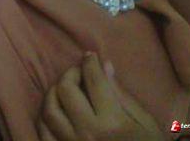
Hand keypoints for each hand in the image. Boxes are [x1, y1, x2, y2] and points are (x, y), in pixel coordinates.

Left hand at [36, 52, 164, 140]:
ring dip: (54, 93)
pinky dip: (45, 116)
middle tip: (79, 71)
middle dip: (71, 74)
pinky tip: (57, 109)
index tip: (90, 56)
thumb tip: (104, 66)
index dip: (90, 63)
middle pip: (65, 91)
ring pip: (49, 110)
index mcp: (112, 123)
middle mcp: (87, 133)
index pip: (94, 81)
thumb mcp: (145, 123)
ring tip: (65, 89)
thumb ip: (122, 95)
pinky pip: (43, 131)